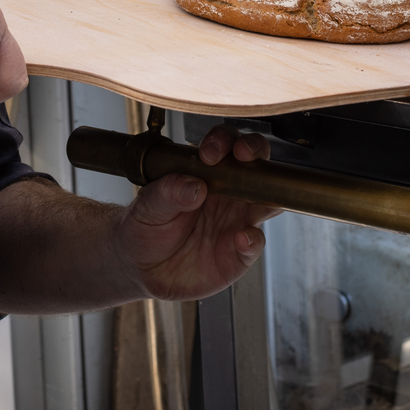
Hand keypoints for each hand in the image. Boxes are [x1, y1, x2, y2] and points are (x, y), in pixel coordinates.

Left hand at [113, 125, 280, 301]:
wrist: (141, 269)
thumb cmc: (146, 228)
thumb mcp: (147, 207)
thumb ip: (167, 193)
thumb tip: (192, 185)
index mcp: (207, 175)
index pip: (227, 146)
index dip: (225, 141)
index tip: (210, 152)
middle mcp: (229, 195)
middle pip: (257, 166)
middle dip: (256, 153)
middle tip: (241, 156)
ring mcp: (237, 223)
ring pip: (268, 202)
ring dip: (268, 196)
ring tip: (254, 198)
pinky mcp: (238, 253)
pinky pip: (255, 243)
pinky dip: (252, 240)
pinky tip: (240, 239)